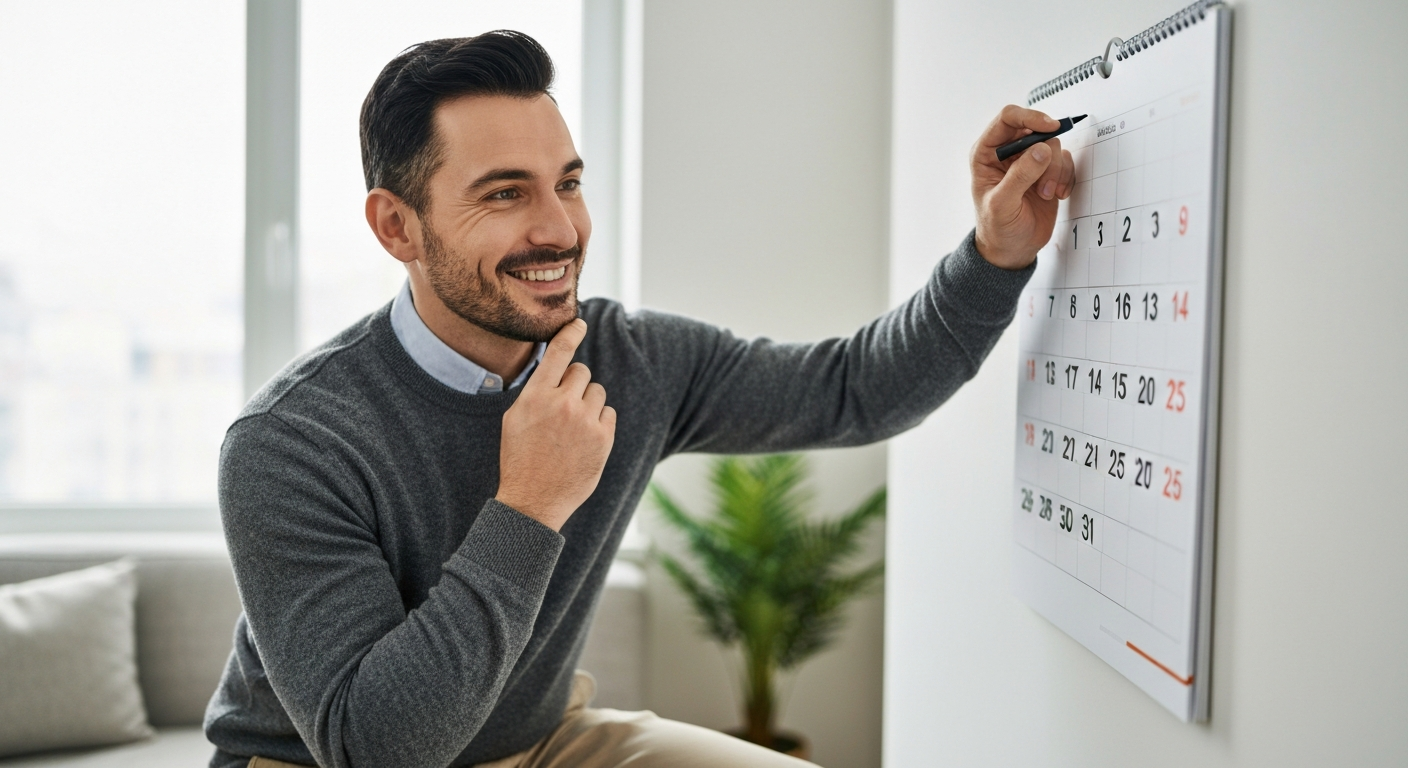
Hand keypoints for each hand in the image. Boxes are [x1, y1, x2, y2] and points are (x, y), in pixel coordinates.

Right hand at [495, 319, 616, 530]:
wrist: (533, 500)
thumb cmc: (520, 458)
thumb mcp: (515, 419)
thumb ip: (536, 391)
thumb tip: (555, 367)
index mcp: (536, 397)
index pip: (558, 353)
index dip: (571, 333)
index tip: (580, 324)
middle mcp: (562, 404)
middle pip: (582, 372)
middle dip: (575, 384)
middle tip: (564, 407)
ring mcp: (585, 421)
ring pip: (597, 392)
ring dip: (588, 404)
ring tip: (572, 428)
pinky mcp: (603, 439)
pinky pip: (608, 413)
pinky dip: (599, 422)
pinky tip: (584, 439)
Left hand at [971, 105, 1075, 269]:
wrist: (1013, 248)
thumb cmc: (998, 227)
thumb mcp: (1002, 204)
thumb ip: (1020, 175)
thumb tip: (1041, 149)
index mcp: (987, 153)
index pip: (1008, 118)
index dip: (1030, 117)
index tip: (1050, 128)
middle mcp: (1008, 152)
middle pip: (1037, 130)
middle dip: (1046, 156)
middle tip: (1045, 183)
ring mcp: (1029, 161)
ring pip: (1053, 146)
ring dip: (1055, 171)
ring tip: (1046, 194)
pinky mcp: (1047, 171)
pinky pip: (1065, 160)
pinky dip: (1066, 177)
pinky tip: (1057, 195)